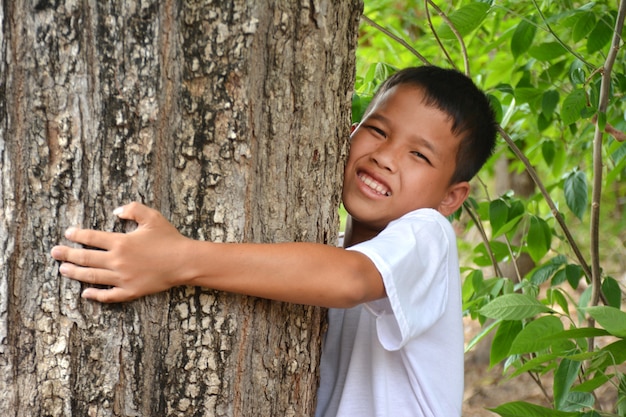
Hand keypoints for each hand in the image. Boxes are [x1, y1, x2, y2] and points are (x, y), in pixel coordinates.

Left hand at [51, 202, 190, 302]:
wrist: (184, 262)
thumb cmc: (169, 239)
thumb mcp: (152, 217)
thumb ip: (133, 209)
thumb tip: (116, 212)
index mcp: (121, 242)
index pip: (92, 238)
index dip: (77, 235)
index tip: (68, 234)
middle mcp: (118, 261)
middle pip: (86, 258)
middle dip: (67, 255)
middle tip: (55, 252)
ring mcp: (123, 278)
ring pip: (92, 277)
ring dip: (75, 273)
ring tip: (63, 270)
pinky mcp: (130, 291)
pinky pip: (108, 295)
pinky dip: (95, 295)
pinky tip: (85, 293)